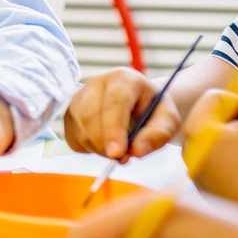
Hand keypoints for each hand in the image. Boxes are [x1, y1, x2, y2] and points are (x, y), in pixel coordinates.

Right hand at [65, 67, 180, 160]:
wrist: (140, 106)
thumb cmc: (154, 112)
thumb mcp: (168, 122)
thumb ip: (157, 135)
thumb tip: (136, 151)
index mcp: (124, 78)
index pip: (114, 102)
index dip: (113, 129)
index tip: (117, 154)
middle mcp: (96, 82)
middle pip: (90, 116)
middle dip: (104, 144)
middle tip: (122, 159)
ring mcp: (78, 95)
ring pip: (80, 129)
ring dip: (97, 148)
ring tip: (118, 149)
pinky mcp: (69, 112)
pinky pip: (72, 137)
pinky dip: (88, 149)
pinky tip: (104, 144)